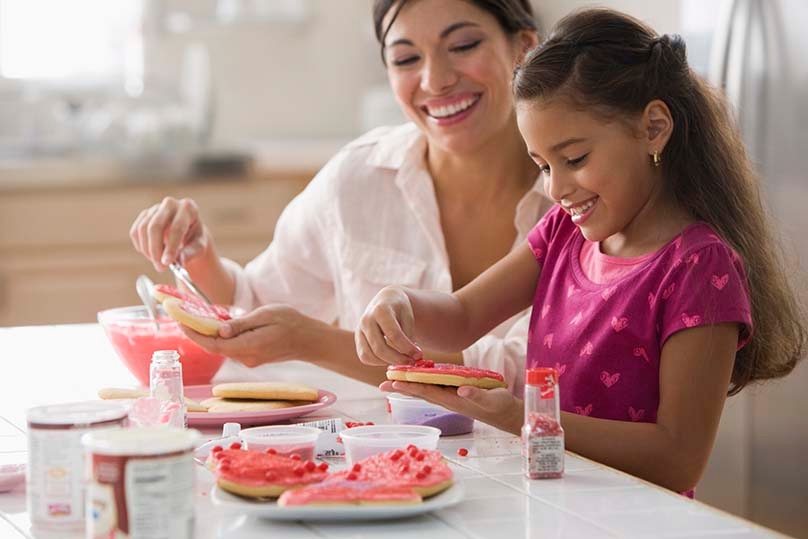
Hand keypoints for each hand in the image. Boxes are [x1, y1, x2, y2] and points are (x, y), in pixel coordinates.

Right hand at [130, 197, 210, 270]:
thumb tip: (180, 261)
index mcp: (189, 208)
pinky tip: (151, 255)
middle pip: (155, 226)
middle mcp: (170, 204)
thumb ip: (191, 253)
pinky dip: (141, 247)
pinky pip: (135, 232)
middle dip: (155, 250)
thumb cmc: (195, 239)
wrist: (188, 233)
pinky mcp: (144, 215)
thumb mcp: (200, 246)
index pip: (177, 228)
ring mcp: (155, 208)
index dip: (170, 247)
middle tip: (160, 267)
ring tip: (158, 262)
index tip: (166, 262)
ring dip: (148, 250)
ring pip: (143, 230)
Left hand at [179, 304, 319, 366]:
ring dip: (207, 335)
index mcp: (249, 346)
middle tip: (180, 316)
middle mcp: (246, 358)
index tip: (179, 321)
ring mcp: (249, 360)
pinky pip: (231, 348)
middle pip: (214, 347)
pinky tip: (216, 326)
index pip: (213, 344)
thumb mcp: (267, 315)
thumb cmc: (292, 323)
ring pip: (221, 347)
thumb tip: (219, 329)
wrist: (310, 340)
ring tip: (194, 318)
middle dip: (195, 333)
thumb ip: (242, 324)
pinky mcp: (252, 358)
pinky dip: (220, 338)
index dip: (193, 334)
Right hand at [356, 286, 422, 365]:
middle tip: (411, 362)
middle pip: (380, 348)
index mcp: (381, 310)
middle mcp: (366, 320)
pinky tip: (390, 358)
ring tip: (402, 360)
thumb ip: (408, 336)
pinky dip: (378, 362)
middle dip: (398, 359)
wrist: (385, 300)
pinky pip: (365, 357)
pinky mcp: (358, 340)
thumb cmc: (399, 309)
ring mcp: (359, 330)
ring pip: (369, 355)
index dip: (407, 348)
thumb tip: (412, 357)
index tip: (419, 355)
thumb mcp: (408, 317)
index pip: (394, 334)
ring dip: (387, 362)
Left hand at [379, 380, 523, 434]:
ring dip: (409, 384)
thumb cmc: (499, 406)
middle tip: (382, 382)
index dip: (409, 386)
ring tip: (393, 379)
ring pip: (425, 389)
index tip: (392, 382)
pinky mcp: (455, 394)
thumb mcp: (490, 400)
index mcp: (452, 399)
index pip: (426, 391)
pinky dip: (422, 382)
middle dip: (401, 386)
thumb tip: (461, 390)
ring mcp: (450, 397)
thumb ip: (476, 395)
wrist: (506, 414)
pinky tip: (416, 377)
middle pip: (420, 391)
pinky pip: (434, 387)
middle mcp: (447, 398)